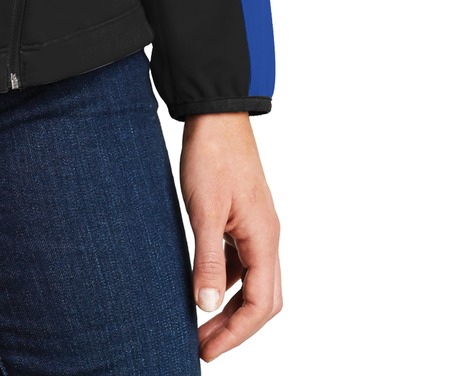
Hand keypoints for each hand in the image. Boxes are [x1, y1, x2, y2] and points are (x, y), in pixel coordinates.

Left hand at [179, 112, 281, 360]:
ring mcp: (256, 228)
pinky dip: (224, 281)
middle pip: (263, 300)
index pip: (259, 304)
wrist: (217, 115)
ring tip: (198, 324)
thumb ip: (205, 259)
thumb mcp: (204, 210)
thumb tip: (204, 306)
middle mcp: (267, 238)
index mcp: (264, 239)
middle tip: (202, 346)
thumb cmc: (212, 157)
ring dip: (229, 307)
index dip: (236, 334)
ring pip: (252, 282)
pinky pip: (240, 262)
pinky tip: (201, 286)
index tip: (208, 350)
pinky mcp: (243, 219)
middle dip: (235, 328)